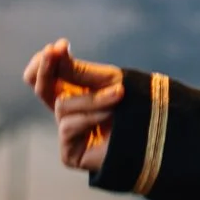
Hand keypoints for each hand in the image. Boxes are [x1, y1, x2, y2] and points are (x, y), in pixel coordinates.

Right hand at [23, 39, 123, 172]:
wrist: (156, 134)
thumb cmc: (135, 104)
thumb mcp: (107, 80)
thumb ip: (77, 70)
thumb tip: (51, 51)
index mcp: (74, 93)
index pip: (46, 77)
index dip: (44, 62)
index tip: (59, 47)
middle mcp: (69, 113)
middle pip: (42, 89)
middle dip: (45, 70)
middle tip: (53, 51)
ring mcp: (69, 134)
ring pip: (62, 106)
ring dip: (91, 98)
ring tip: (119, 95)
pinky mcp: (70, 153)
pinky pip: (68, 126)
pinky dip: (91, 117)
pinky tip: (111, 115)